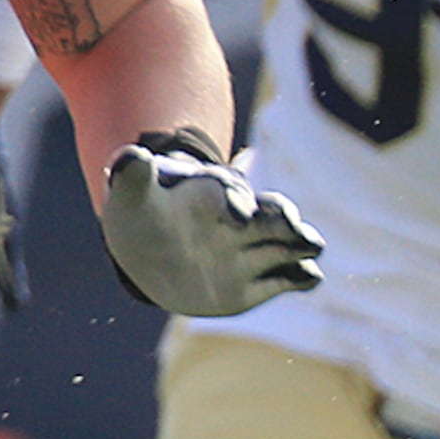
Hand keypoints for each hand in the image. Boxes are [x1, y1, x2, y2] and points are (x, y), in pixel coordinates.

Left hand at [100, 128, 327, 316]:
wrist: (155, 247)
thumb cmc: (147, 212)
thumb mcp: (133, 193)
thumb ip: (133, 175)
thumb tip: (131, 156)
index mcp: (213, 196)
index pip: (229, 194)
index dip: (234, 201)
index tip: (236, 214)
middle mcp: (243, 223)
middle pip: (274, 215)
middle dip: (285, 218)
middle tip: (290, 225)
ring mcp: (254, 252)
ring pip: (290, 244)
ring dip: (302, 243)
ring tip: (308, 246)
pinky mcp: (260, 282)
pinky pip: (290, 278)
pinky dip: (302, 276)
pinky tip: (307, 277)